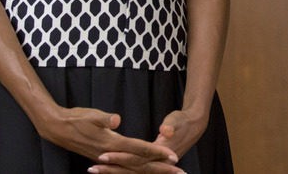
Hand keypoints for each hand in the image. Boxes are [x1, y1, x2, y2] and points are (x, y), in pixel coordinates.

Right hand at [36, 106, 179, 171]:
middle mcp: (111, 155)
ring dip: (153, 171)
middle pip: (141, 164)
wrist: (58, 129)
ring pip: (134, 169)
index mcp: (111, 143)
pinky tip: (146, 171)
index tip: (172, 156)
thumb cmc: (76, 118)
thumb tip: (116, 119)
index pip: (139, 149)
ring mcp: (108, 159)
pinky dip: (138, 171)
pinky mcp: (105, 159)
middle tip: (180, 171)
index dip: (156, 152)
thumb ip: (104, 118)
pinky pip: (126, 168)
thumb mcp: (90, 114)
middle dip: (161, 168)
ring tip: (169, 173)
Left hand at [89, 109, 206, 173]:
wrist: (196, 124)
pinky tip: (107, 168)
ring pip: (131, 171)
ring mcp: (154, 162)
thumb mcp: (177, 119)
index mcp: (160, 149)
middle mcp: (156, 160)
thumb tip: (163, 130)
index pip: (137, 155)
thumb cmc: (185, 121)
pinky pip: (134, 169)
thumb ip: (170, 125)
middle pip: (131, 167)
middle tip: (91, 168)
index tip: (103, 156)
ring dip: (112, 171)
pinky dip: (120, 170)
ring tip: (92, 169)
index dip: (119, 156)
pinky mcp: (151, 160)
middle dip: (111, 169)